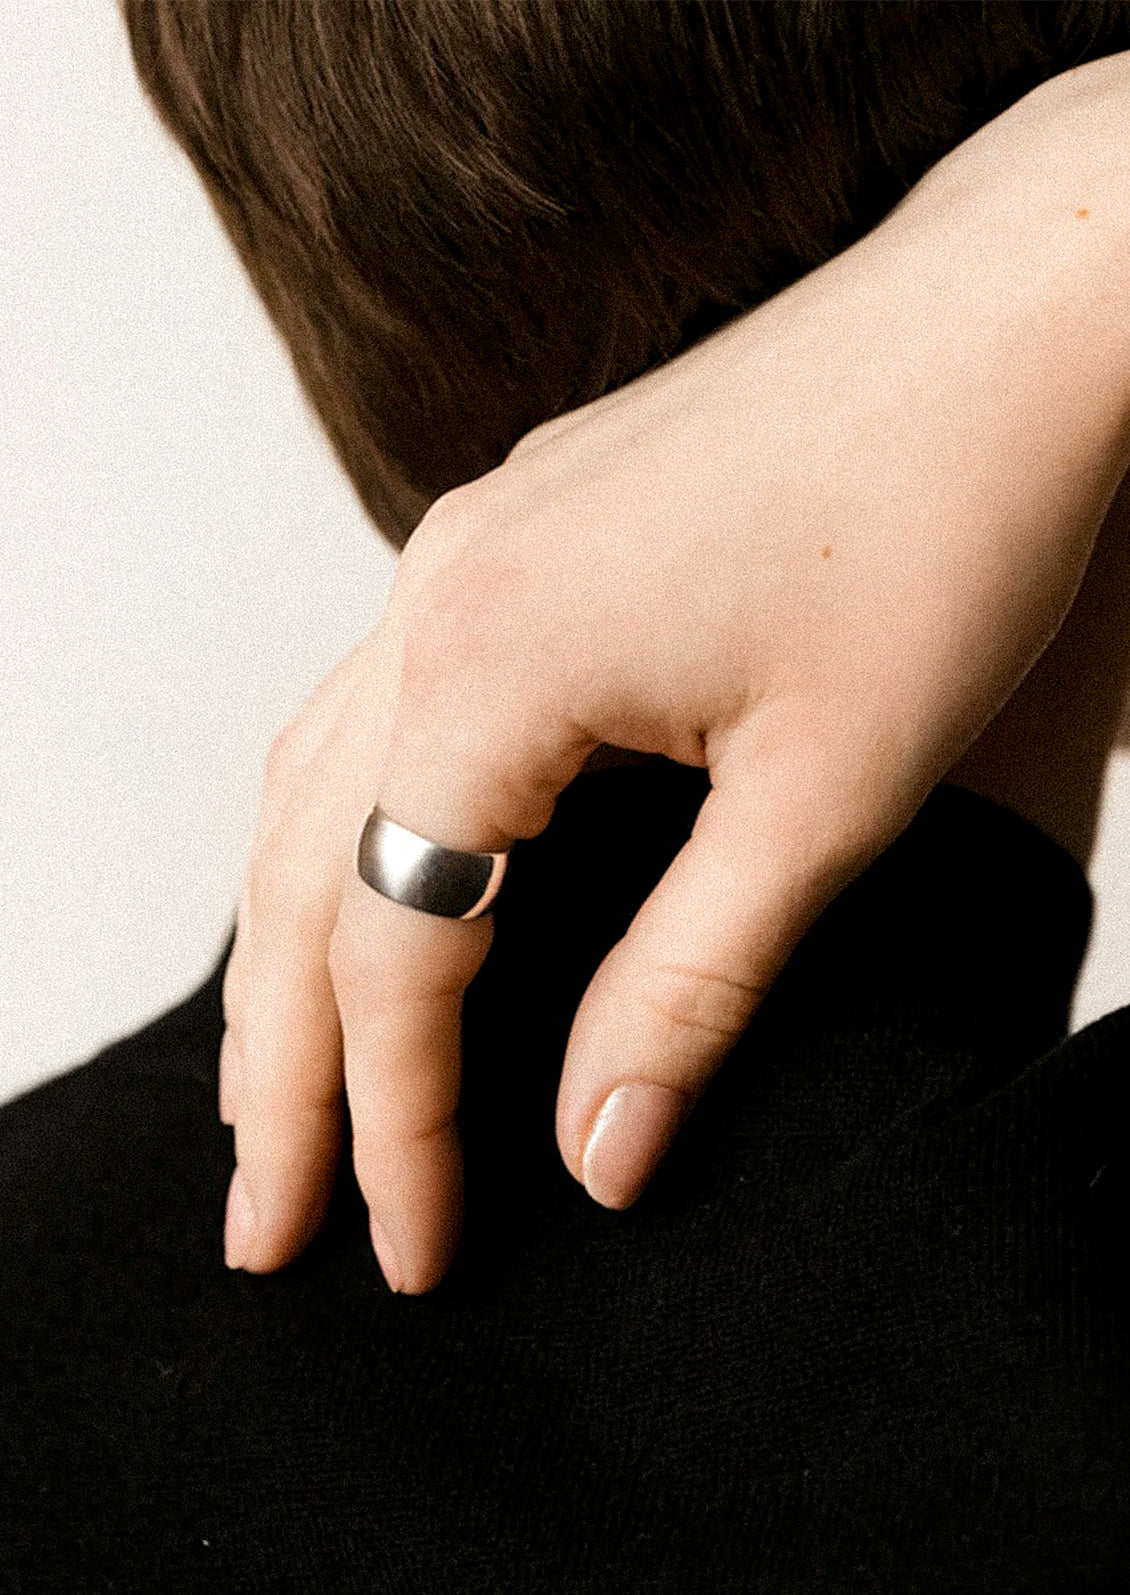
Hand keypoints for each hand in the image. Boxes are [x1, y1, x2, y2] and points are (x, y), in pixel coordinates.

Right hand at [219, 64, 1129, 1291]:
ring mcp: (465, 554)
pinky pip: (372, 706)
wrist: (1001, 322)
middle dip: (283, 1069)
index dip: (397, 1123)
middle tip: (266, 1222)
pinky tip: (356, 888)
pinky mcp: (510, 536)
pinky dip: (343, 833)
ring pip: (312, 785)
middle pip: (302, 873)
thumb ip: (691, 984)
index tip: (414, 1249)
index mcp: (493, 660)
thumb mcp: (823, 796)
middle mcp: (439, 597)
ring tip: (278, 1089)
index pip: (394, 945)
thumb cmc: (943, 523)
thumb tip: (599, 1150)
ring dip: (289, 951)